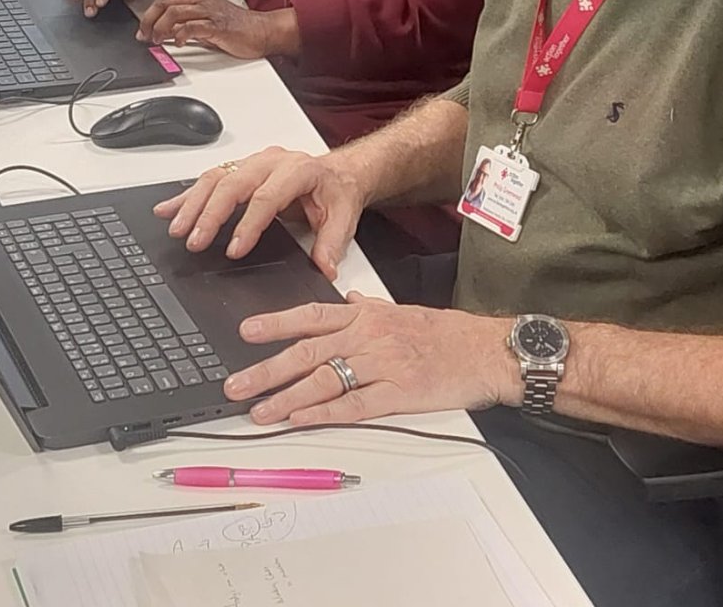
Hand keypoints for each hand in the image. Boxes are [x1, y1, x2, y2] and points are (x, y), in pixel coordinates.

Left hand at [136, 0, 299, 59]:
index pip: (164, 1)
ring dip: (160, 29)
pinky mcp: (215, 26)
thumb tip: (165, 33)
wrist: (261, 31)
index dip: (148, 16)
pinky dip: (180, 35)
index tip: (143, 31)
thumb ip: (185, 26)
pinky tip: (179, 43)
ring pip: (173, 13)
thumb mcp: (205, 24)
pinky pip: (191, 27)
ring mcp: (208, 12)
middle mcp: (200, 0)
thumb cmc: (237, 28)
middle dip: (148, 21)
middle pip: (163, 4)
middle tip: (144, 36)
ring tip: (158, 40)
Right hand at [153, 147, 367, 278]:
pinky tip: (168, 209)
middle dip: (210, 214)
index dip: (248, 224)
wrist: (338, 173)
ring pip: (216, 178)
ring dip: (192, 204)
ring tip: (178, 230)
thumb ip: (331, 242)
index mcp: (297, 170)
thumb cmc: (337, 191)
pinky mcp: (240, 169)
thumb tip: (324, 267)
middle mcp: (271, 162)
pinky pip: (209, 178)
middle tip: (195, 241)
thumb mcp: (343, 216)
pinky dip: (186, 195)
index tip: (234, 249)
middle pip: (233, 184)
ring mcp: (253, 163)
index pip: (266, 197)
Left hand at [223, 293, 517, 424]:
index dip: (276, 323)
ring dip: (288, 398)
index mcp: (366, 316)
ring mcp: (382, 366)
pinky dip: (325, 414)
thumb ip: (366, 308)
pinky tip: (301, 421)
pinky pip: (354, 405)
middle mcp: (369, 337)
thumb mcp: (401, 310)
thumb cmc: (445, 332)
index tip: (245, 331)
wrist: (485, 350)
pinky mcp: (398, 394)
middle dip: (268, 369)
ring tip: (260, 411)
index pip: (311, 316)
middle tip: (237, 384)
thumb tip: (342, 302)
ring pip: (325, 380)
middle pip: (308, 351)